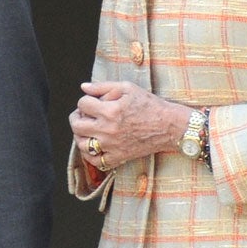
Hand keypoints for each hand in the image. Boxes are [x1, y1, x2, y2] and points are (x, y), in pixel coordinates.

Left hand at [69, 81, 191, 169]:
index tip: (91, 102)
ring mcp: (112, 146)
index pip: (82, 104)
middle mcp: (108, 130)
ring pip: (82, 144)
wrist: (169, 126)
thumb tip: (83, 87)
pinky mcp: (118, 157)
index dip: (84, 101)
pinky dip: (89, 154)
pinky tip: (93, 145)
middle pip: (76, 125)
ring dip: (81, 135)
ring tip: (88, 129)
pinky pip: (94, 161)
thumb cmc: (150, 105)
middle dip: (76, 117)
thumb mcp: (128, 88)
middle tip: (83, 115)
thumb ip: (103, 86)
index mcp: (110, 111)